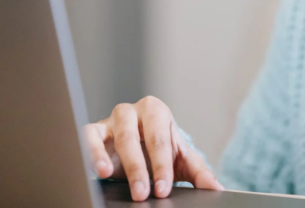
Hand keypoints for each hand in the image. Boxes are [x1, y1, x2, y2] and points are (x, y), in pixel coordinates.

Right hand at [84, 96, 223, 200]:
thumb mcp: (180, 159)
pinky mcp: (94, 130)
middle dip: (139, 167)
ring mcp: (112, 120)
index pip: (160, 139)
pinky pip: (88, 137)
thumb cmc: (160, 149)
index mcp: (157, 112)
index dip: (162, 166)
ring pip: (113, 137)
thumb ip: (199, 172)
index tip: (163, 189)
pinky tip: (98, 170)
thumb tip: (216, 187)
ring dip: (112, 159)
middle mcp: (133, 111)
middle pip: (135, 137)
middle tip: (143, 193)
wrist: (140, 146)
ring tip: (112, 176)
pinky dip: (91, 151)